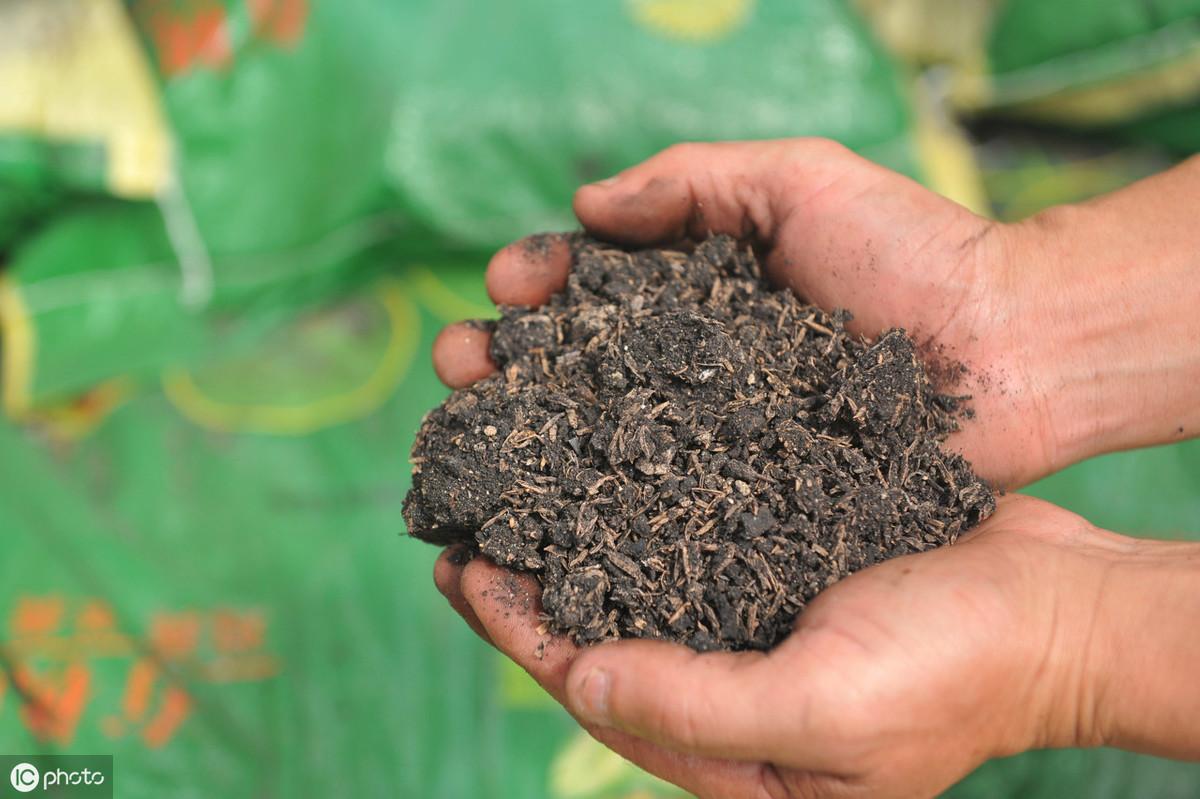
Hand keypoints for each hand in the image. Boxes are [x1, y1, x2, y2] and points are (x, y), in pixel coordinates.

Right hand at [435, 138, 1057, 488]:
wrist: (1013, 348)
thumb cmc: (913, 254)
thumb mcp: (797, 181)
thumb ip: (691, 182)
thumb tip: (585, 205)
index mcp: (694, 294)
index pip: (589, 288)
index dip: (538, 284)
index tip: (507, 287)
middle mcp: (692, 372)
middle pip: (573, 368)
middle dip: (505, 362)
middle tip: (460, 363)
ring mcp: (716, 443)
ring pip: (598, 442)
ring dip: (526, 437)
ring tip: (469, 435)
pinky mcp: (747, 507)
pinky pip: (660, 509)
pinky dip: (595, 513)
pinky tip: (543, 517)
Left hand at [436, 495, 1199, 797]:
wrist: (1060, 610)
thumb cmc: (956, 675)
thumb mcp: (823, 713)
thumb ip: (694, 707)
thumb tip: (577, 677)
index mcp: (720, 736)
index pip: (591, 680)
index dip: (518, 625)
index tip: (459, 565)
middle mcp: (721, 667)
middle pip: (598, 612)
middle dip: (526, 558)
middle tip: (463, 492)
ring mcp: (750, 601)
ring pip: (635, 551)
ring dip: (573, 501)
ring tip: (518, 443)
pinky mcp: (782, 541)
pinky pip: (692, 510)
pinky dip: (645, 473)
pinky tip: (614, 426)